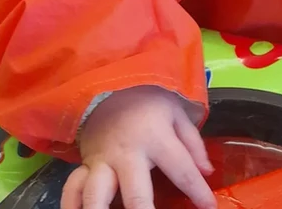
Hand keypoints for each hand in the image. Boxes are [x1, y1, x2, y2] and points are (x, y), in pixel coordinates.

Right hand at [62, 86, 216, 208]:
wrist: (110, 83)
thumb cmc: (148, 101)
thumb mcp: (177, 113)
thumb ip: (193, 144)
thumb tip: (207, 171)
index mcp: (155, 138)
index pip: (181, 171)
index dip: (198, 192)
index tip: (209, 208)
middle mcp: (127, 154)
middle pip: (135, 193)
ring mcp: (102, 161)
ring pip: (97, 194)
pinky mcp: (84, 163)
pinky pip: (73, 187)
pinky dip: (72, 203)